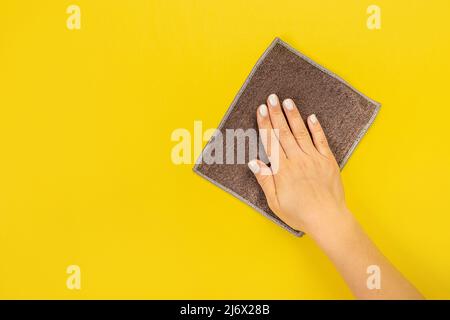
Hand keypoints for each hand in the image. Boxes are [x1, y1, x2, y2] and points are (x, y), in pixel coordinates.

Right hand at [248, 93, 349, 236]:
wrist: (328, 219)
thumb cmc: (300, 214)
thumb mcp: (275, 202)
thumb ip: (265, 180)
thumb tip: (254, 162)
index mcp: (283, 170)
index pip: (271, 141)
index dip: (265, 124)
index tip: (260, 110)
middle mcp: (298, 160)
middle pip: (284, 132)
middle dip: (276, 113)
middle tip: (272, 97)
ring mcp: (314, 159)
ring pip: (301, 133)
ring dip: (294, 116)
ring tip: (288, 101)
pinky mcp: (328, 161)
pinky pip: (321, 141)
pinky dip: (316, 128)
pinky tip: (312, 117)